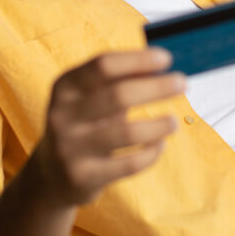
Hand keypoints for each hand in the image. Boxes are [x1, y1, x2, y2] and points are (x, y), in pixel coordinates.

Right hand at [29, 48, 185, 206]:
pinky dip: (151, 153)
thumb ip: (120, 79)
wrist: (52, 175)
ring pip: (127, 132)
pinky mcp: (83, 177)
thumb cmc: (85, 124)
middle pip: (119, 95)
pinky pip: (130, 164)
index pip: (104, 65)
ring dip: (159, 125)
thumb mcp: (91, 97)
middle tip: (182, 83)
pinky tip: (159, 145)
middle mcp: (62, 115)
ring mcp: (70, 147)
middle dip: (157, 87)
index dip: (138, 60)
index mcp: (65, 87)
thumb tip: (163, 64)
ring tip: (173, 122)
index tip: (166, 58)